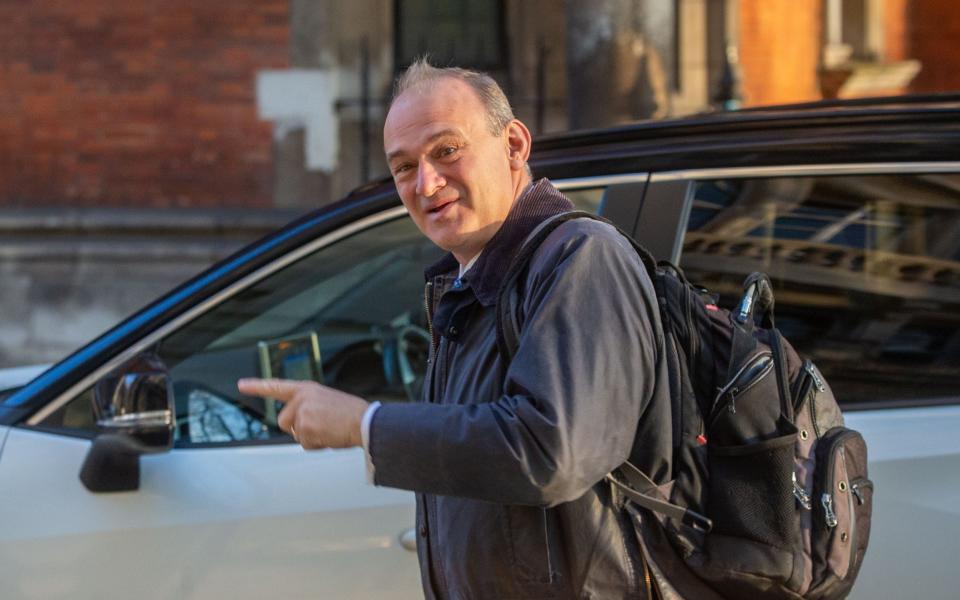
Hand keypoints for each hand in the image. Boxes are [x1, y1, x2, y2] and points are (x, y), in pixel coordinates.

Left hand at [237, 378, 367, 449]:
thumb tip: (296, 425)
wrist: (364, 421)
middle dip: (297, 428)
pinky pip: (305, 444)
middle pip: (283, 421)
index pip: (277, 386)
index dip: (258, 386)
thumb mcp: (326, 401)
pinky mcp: (305, 428)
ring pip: (295, 434)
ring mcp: (302, 413)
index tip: (242, 385)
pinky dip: (317, 445)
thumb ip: (308, 407)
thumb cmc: (351, 413)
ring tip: (329, 429)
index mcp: (307, 389)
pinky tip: (329, 436)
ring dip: (310, 437)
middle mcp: (302, 399)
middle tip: (320, 426)